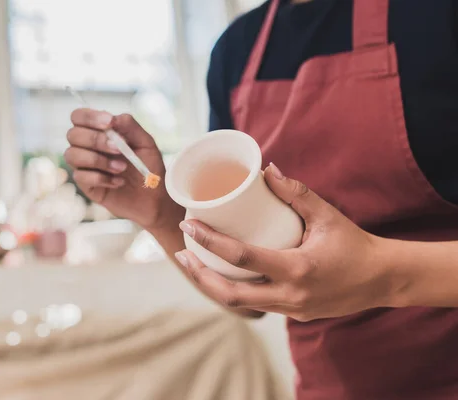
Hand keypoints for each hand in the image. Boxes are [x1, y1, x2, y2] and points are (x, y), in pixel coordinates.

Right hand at [65, 109, 182, 229]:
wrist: (153, 198)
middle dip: (96, 140)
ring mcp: (84, 166)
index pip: (79, 116)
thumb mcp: (145, 143)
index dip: (89, 117)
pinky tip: (118, 182)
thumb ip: (130, 126)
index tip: (109, 123)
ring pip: (72, 155)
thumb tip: (113, 118)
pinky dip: (101, 178)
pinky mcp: (86, 185)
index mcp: (99, 131)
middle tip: (120, 149)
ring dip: (98, 160)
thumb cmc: (148, 167)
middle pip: (73, 134)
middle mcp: (87, 146)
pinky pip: (80, 177)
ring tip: (122, 168)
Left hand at [174, 163, 397, 321]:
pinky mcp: (294, 314)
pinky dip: (235, 290)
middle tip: (181, 253)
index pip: (242, 258)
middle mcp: (290, 295)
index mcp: (297, 269)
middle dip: (199, 276)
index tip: (188, 226)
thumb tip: (267, 169)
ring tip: (194, 263)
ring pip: (240, 304)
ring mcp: (291, 310)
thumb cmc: (355, 244)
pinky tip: (223, 274)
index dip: (209, 241)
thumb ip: (296, 192)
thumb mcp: (327, 215)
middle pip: (230, 294)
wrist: (383, 279)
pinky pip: (256, 304)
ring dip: (212, 286)